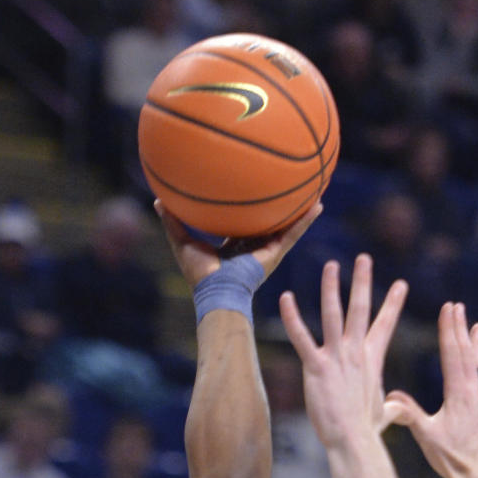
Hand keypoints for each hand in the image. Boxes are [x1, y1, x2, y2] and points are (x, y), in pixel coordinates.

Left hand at [154, 200, 321, 286]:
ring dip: (301, 210)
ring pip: (287, 226)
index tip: (252, 193)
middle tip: (288, 187)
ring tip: (315, 190)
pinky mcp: (275, 253)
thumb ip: (173, 221)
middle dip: (278, 208)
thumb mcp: (183, 242)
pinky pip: (294, 232)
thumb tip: (158, 200)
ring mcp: (267, 250)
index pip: (244, 225)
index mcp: (235, 246)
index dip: (249, 211)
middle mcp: (254, 247)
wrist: (217, 291)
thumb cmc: (199, 274)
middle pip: (269, 223)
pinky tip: (318, 204)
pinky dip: (306, 219)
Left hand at [279, 253, 408, 450]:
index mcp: (371, 360)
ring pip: (334, 314)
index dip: (392, 304)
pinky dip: (292, 317)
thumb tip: (401, 409)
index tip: (400, 284)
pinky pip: (302, 337)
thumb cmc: (366, 431)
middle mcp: (355, 353)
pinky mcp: (316, 367)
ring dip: (332, 288)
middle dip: (363, 281)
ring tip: (331, 265)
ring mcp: (336, 358)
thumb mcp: (384, 414)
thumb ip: (394, 407)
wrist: (353, 440)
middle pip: (361, 309)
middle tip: (363, 258)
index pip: (384, 325)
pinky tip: (285, 298)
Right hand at [383, 300, 477, 477]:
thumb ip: (410, 414)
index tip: (447, 309)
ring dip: (475, 343)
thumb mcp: (426, 436)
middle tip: (457, 306)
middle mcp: (475, 393)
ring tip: (476, 325)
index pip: (453, 355)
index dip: (448, 330)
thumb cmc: (451, 459)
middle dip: (460, 328)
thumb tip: (391, 396)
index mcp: (459, 395)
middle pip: (467, 353)